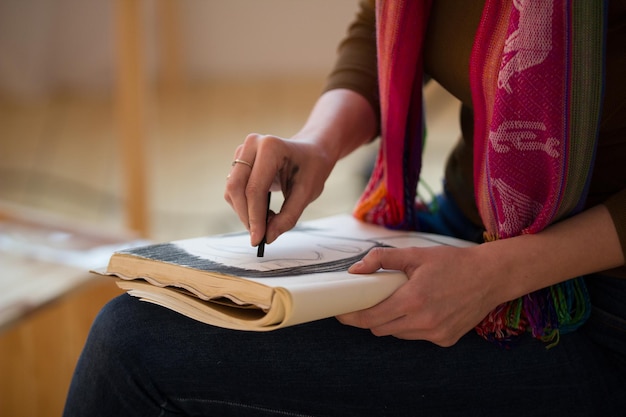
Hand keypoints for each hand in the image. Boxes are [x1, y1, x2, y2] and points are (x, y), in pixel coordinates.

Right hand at [224, 133, 333, 245]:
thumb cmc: (312, 168)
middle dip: (246, 216)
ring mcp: (243, 151)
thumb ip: (288, 217)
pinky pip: (233, 188)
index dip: (254, 217)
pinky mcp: (239, 161)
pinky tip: (262, 210)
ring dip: (244, 211)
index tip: (258, 239)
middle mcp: (252, 145)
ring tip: (268, 219)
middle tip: (259, 235)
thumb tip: (268, 237)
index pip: (254, 189)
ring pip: (231, 190)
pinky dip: (244, 205)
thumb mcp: (307, 194)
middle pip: (236, 188)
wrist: (311, 152)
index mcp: (271, 147)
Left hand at [336, 245, 497, 346]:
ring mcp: (436, 334)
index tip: (340, 313)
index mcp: (412, 300)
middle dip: (369, 318)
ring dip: (390, 321)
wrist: (490, 276)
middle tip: (365, 304)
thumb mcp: (415, 254)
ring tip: (397, 302)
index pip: (370, 318)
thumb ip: (381, 260)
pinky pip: (417, 336)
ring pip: (398, 334)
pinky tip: (421, 309)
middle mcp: (423, 322)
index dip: (351, 317)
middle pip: (380, 329)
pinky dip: (411, 325)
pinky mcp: (446, 340)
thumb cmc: (452, 262)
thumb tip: (355, 270)